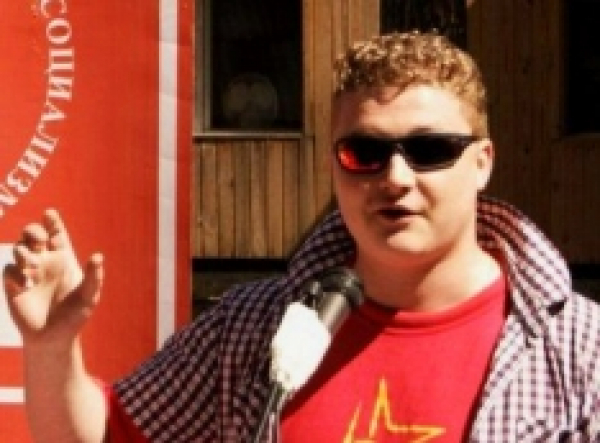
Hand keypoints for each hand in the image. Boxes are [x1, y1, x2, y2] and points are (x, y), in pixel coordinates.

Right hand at [2, 209, 103, 344]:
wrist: (54, 337)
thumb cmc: (75, 315)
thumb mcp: (89, 296)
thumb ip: (93, 276)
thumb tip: (98, 256)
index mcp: (64, 259)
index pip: (57, 234)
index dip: (52, 221)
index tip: (50, 213)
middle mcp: (45, 262)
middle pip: (33, 235)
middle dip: (33, 230)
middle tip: (39, 239)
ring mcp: (28, 272)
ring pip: (19, 248)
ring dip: (23, 251)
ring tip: (32, 264)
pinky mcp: (13, 286)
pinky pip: (9, 270)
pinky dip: (15, 272)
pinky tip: (25, 284)